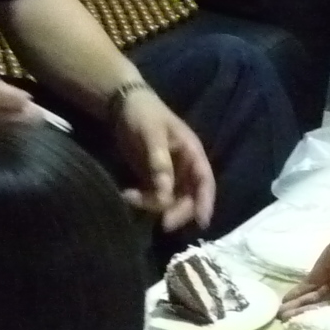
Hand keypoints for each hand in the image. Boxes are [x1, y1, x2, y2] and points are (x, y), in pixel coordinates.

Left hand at [114, 86, 214, 230]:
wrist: (123, 105)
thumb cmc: (144, 114)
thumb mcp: (152, 135)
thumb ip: (159, 163)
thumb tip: (165, 194)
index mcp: (192, 153)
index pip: (205, 181)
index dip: (206, 202)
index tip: (202, 222)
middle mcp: (185, 167)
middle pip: (190, 197)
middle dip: (178, 211)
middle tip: (163, 224)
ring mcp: (170, 174)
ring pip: (171, 200)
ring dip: (155, 205)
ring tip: (130, 197)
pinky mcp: (154, 178)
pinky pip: (154, 196)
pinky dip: (144, 200)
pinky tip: (128, 195)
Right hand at [280, 218, 329, 315]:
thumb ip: (321, 266)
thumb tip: (308, 283)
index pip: (312, 282)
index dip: (298, 292)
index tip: (282, 303)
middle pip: (316, 297)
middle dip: (298, 306)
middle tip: (280, 317)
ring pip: (323, 305)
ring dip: (305, 312)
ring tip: (287, 321)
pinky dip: (320, 313)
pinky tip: (304, 318)